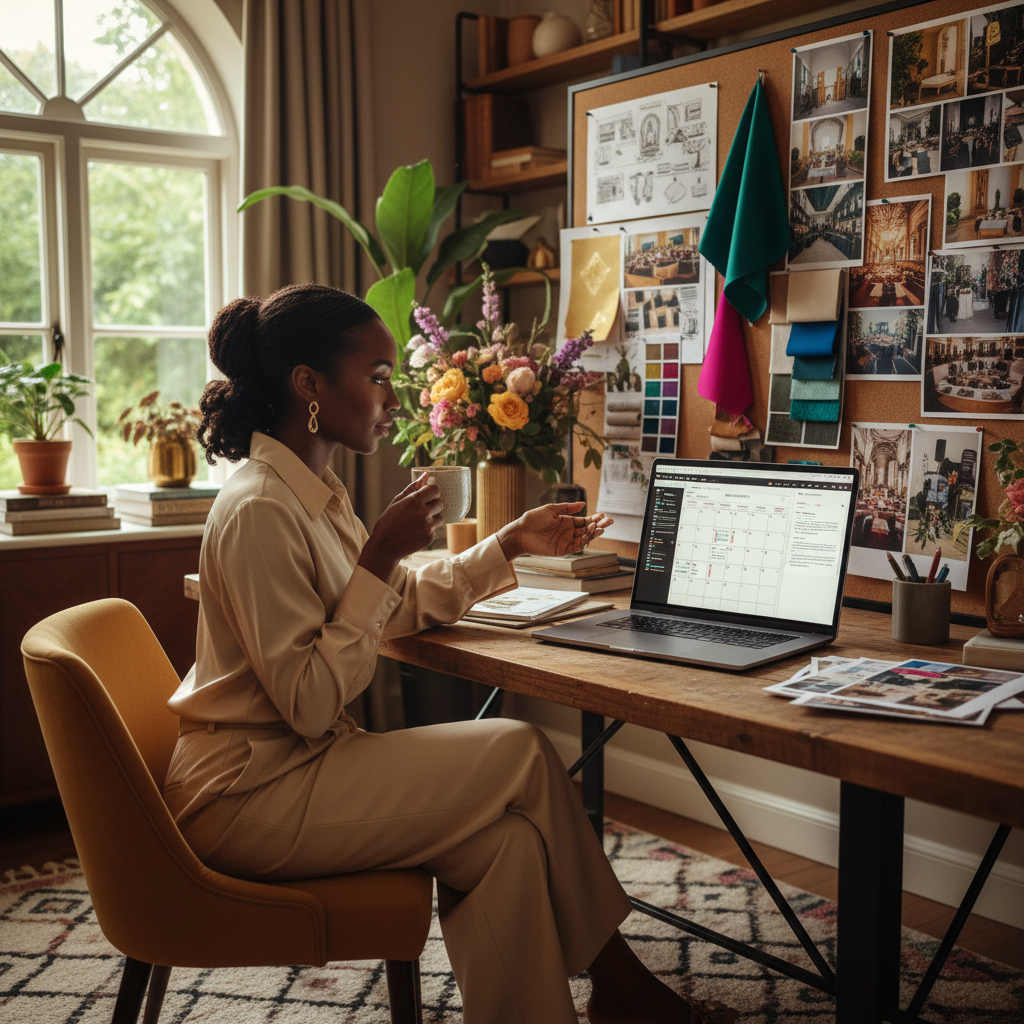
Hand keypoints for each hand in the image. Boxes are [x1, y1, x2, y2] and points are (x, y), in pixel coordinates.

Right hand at [358, 473, 443, 581]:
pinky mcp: (430, 537)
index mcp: (414, 501)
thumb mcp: (396, 503)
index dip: (432, 492)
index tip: (427, 495)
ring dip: (432, 517)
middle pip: (440, 503)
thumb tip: (425, 475)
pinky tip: (415, 532)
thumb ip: (412, 488)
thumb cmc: (388, 522)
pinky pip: (435, 529)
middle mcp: (423, 513)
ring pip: (440, 517)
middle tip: (421, 510)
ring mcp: (428, 526)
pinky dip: (428, 529)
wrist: (384, 547)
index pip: (435, 489)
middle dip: (433, 504)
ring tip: (417, 522)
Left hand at [496, 502, 613, 561]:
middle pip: (587, 529)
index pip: (584, 520)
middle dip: (599, 525)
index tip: (603, 515)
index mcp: (566, 521)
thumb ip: (567, 508)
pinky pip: (576, 546)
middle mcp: (568, 532)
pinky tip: (590, 534)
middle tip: (609, 521)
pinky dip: (584, 541)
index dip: (594, 518)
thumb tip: (583, 504)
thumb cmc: (532, 519)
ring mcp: (565, 541)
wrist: (520, 533)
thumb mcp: (551, 509)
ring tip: (601, 527)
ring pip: (584, 538)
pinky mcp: (562, 550)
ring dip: (593, 533)